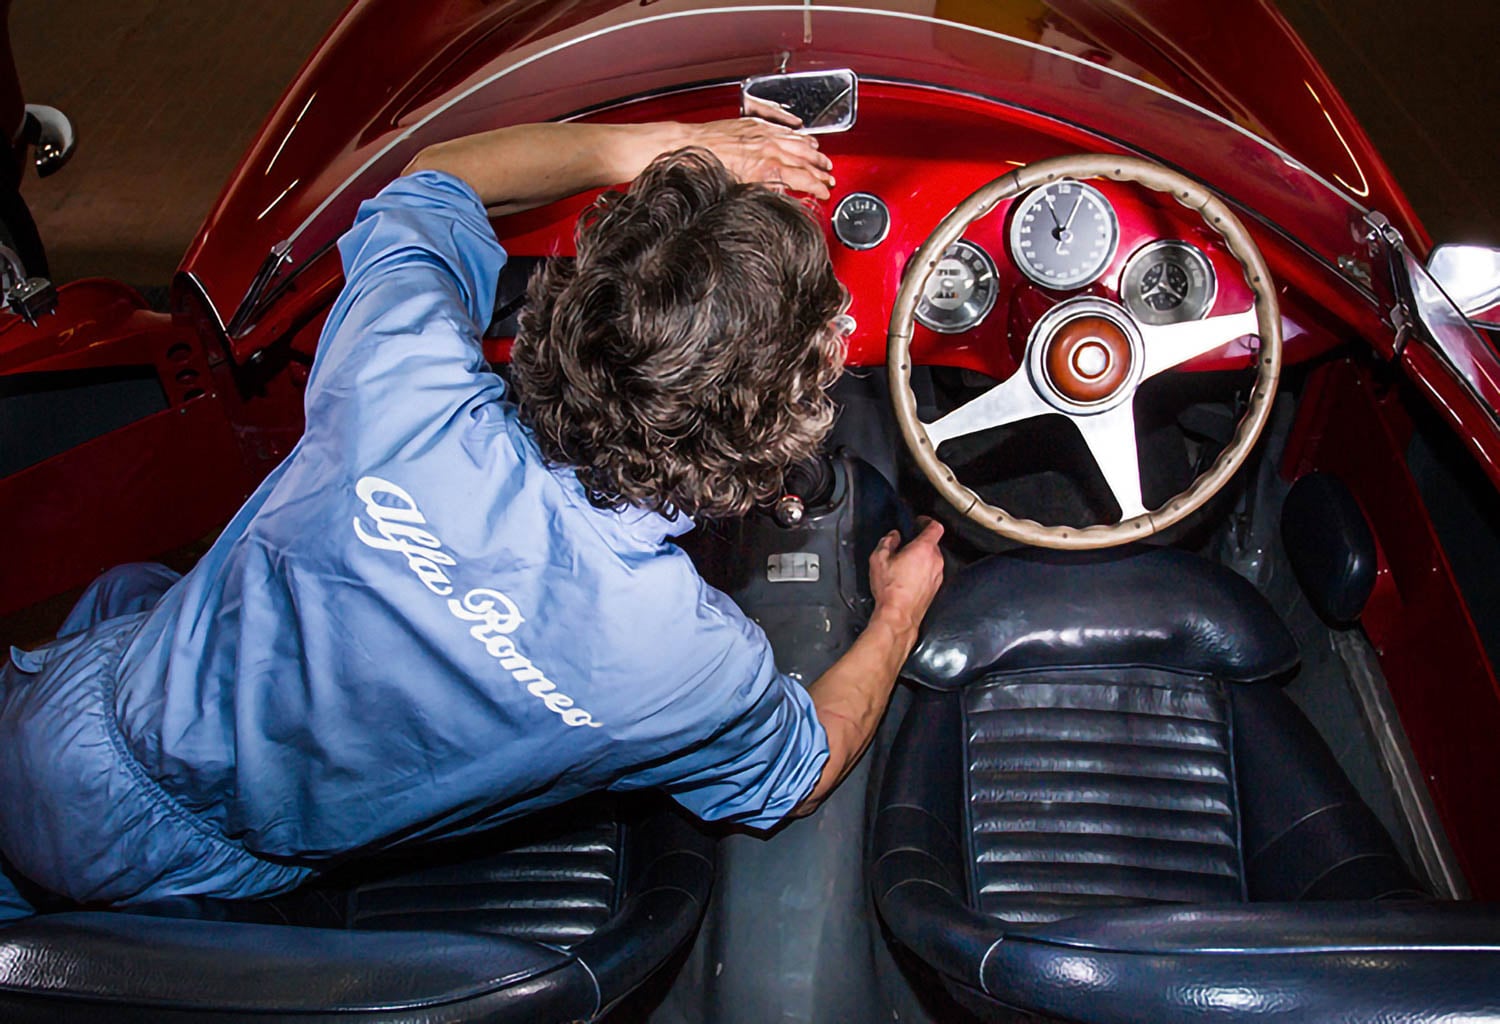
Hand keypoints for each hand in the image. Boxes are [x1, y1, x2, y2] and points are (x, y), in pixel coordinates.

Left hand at [684, 117, 834, 199]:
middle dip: (821, 169)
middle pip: (805, 159)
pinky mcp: (754, 123)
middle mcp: (768, 148)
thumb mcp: (740, 189)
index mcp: (767, 168)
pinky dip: (795, 130)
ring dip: (813, 150)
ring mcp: (763, 134)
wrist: (690, 144)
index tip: (824, 192)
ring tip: (822, 156)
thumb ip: (766, 189)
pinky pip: (782, 126)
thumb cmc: (709, 167)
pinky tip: (801, 131)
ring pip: (797, 141)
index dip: (818, 187)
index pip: (804, 179)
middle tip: (830, 176)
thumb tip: (781, 194)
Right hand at [868, 518, 944, 640]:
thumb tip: (893, 537)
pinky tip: (908, 578)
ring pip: (933, 560)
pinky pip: (931, 573)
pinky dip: (923, 572)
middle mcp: (935, 561)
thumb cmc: (890, 589)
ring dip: (921, 559)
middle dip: (920, 543)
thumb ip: (887, 542)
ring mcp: (938, 576)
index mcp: (924, 549)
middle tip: (905, 546)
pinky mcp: (936, 588)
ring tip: (904, 564)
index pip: (935, 527)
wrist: (899, 615)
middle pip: (933, 544)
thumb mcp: (879, 559)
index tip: (919, 522)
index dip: (927, 521)